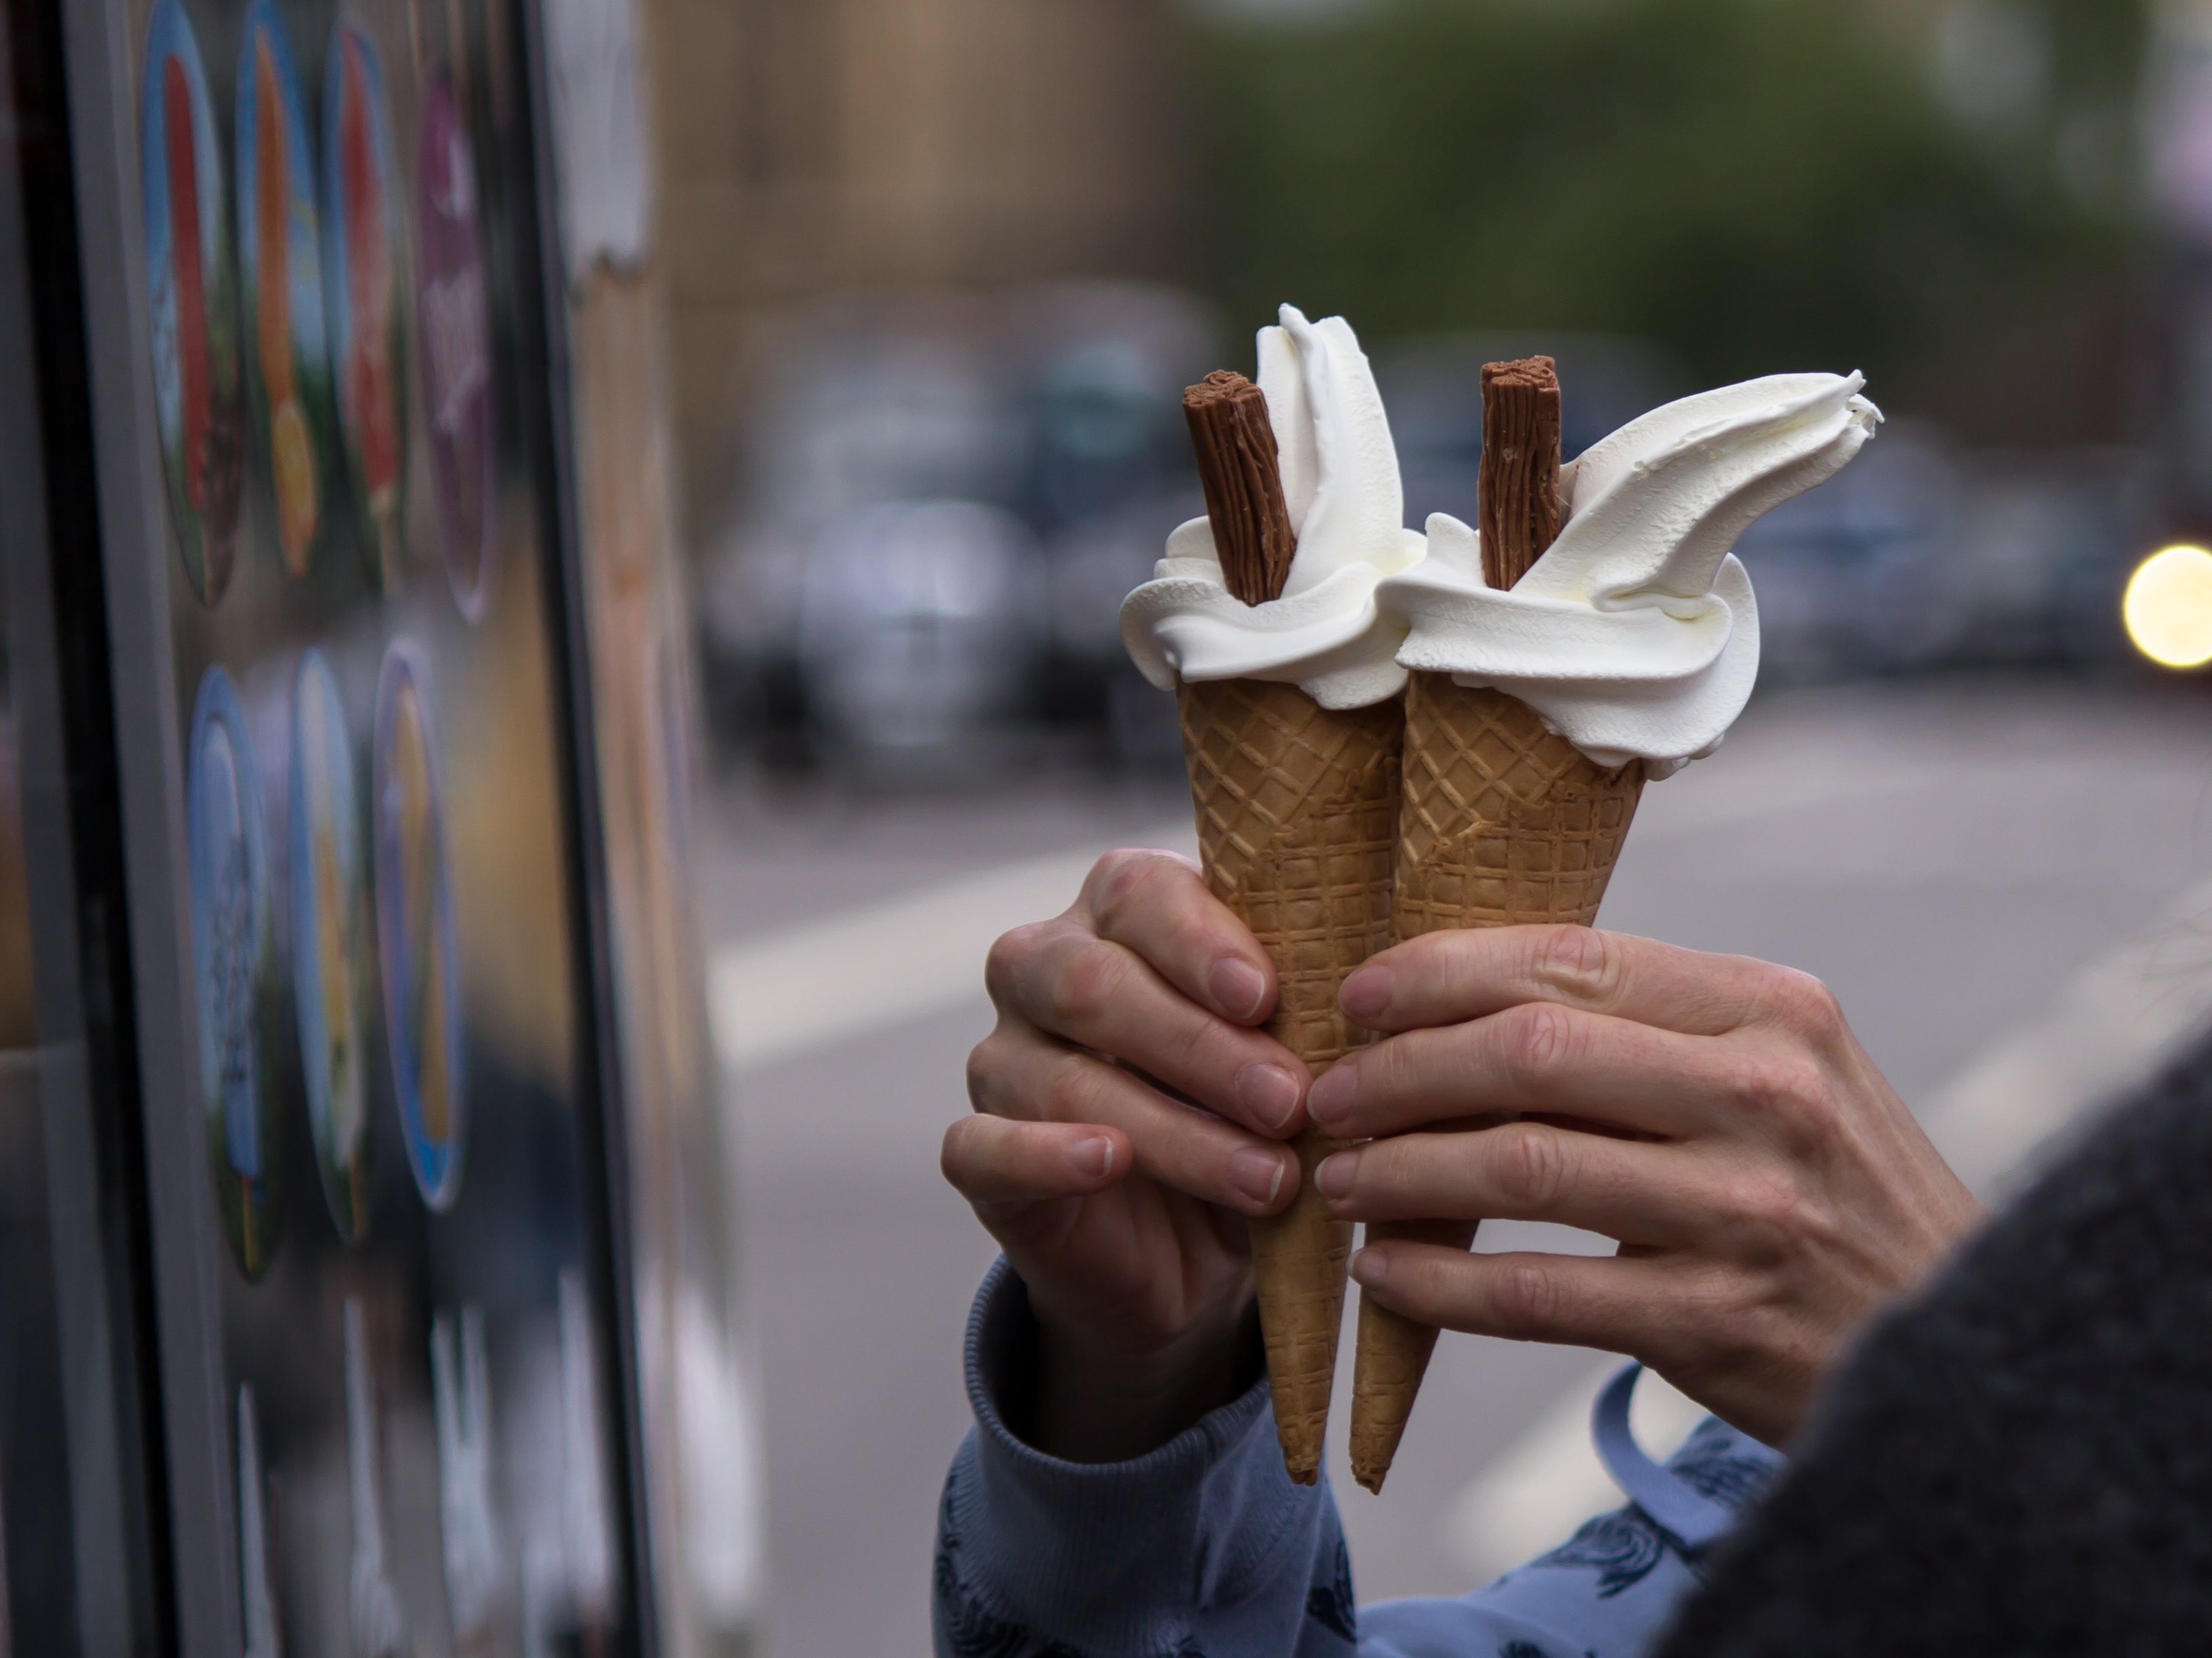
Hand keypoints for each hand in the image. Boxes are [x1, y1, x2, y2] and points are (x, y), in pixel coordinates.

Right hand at [945, 850, 1310, 1460]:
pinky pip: (984, 1146)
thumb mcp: (1287, 1052)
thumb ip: (1304, 1011)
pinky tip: (1111, 1162)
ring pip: (1062, 1076)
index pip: (1142, 894)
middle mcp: (1041, 967)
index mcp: (1118, 911)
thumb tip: (1375, 998)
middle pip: (1094, 983)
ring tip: (1269, 1177)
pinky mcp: (978, 1153)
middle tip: (1291, 1102)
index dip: (1202, 944)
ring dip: (1176, 1130)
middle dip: (1201, 1047)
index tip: (1269, 998)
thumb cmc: (1251, 1114)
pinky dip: (1047, 1153)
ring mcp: (999, 1058)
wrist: (1190, 1250)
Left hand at [1307, 926, 1981, 1445]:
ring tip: (1341, 1180)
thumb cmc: (1832, 1194)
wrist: (1964, 1346)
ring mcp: (1748, 1210)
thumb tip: (1462, 1003)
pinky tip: (1384, 1275)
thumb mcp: (1781, 1076)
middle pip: (1529, 1054)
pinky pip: (1537, 1293)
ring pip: (1519, 1167)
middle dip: (1399, 1069)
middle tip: (1327, 1094)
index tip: (1360, 996)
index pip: (1573, 959)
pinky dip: (1441, 1284)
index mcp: (1775, 1010)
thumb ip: (1653, 1032)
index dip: (1444, 972)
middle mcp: (1768, 1095)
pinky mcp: (1720, 1321)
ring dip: (1401, 1171)